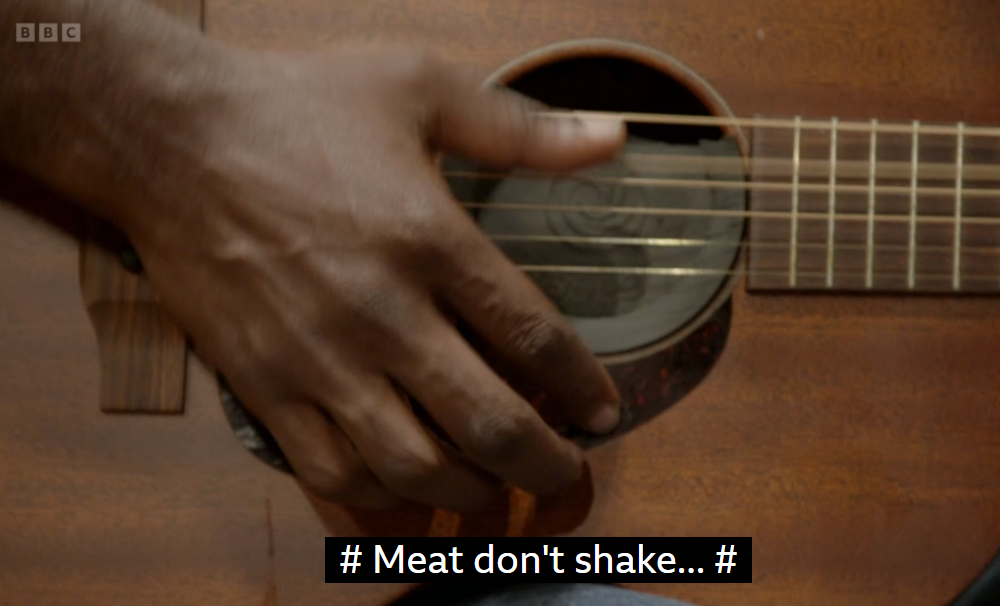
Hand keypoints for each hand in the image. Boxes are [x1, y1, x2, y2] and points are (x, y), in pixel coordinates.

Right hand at [112, 46, 624, 510]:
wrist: (169, 139)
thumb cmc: (296, 108)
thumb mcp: (418, 86)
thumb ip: (521, 128)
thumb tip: (611, 139)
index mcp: (430, 238)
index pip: (533, 335)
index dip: (581, 386)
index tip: (602, 412)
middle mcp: (381, 311)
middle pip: (487, 421)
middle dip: (542, 464)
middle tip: (565, 474)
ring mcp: (317, 358)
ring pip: (412, 465)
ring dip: (468, 491)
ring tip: (494, 488)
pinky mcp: (263, 386)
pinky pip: (329, 473)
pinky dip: (379, 501)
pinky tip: (407, 492)